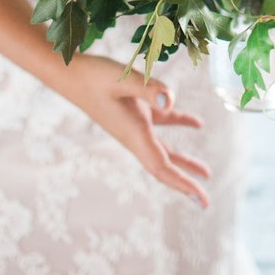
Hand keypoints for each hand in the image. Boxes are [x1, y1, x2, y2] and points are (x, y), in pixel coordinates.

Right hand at [63, 53, 210, 207]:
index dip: (182, 183)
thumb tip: (170, 101)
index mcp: (134, 132)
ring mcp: (134, 125)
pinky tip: (197, 123)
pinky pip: (161, 125)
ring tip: (205, 172)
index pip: (162, 166)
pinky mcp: (135, 112)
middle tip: (205, 201)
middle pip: (164, 165)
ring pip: (164, 149)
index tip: (201, 198)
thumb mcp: (123, 79)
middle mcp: (135, 135)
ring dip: (184, 161)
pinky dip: (180, 124)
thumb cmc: (94, 76)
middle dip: (185, 182)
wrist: (70, 73)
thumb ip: (149, 89)